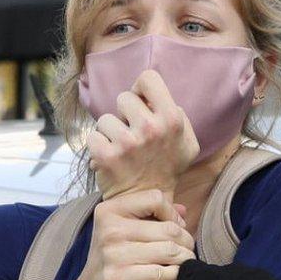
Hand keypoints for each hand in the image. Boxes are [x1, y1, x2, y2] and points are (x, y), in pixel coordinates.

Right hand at [72, 190, 195, 279]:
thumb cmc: (116, 257)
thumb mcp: (126, 229)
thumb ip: (154, 215)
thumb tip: (183, 210)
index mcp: (109, 211)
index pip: (155, 199)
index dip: (172, 214)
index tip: (176, 226)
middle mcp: (109, 230)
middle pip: (168, 228)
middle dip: (186, 240)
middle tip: (187, 249)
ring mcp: (112, 255)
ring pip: (169, 250)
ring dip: (185, 257)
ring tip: (185, 261)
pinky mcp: (119, 279)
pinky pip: (162, 273)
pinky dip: (176, 274)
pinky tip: (175, 275)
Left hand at [89, 70, 199, 198]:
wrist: (148, 200)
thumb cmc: (168, 166)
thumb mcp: (187, 140)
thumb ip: (176, 114)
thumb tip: (153, 97)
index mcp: (172, 119)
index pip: (148, 78)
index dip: (141, 90)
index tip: (141, 104)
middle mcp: (151, 128)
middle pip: (124, 97)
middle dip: (125, 113)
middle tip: (132, 132)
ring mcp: (127, 142)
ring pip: (106, 118)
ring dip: (111, 131)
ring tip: (121, 147)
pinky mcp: (106, 156)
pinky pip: (93, 135)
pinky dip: (98, 146)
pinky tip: (110, 156)